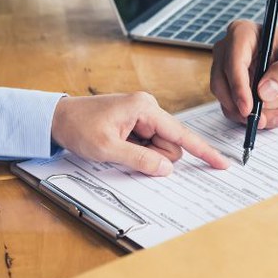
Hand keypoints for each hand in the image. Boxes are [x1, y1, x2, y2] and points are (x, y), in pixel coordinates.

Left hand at [51, 93, 228, 175]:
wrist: (55, 118)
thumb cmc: (77, 127)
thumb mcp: (107, 149)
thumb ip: (140, 160)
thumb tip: (166, 169)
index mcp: (144, 108)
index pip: (181, 134)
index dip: (203, 151)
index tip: (222, 163)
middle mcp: (148, 108)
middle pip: (170, 145)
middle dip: (155, 157)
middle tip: (124, 153)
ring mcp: (142, 115)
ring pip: (160, 148)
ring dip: (144, 155)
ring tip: (117, 147)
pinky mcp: (136, 122)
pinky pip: (148, 144)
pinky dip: (138, 151)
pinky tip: (119, 146)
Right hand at [210, 20, 277, 128]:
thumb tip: (264, 91)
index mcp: (242, 34)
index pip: (232, 62)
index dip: (238, 87)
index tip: (248, 108)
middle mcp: (228, 52)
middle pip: (221, 84)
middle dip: (240, 107)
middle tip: (263, 120)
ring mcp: (227, 73)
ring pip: (227, 102)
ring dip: (251, 117)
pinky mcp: (232, 92)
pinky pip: (235, 111)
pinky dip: (254, 119)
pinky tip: (275, 117)